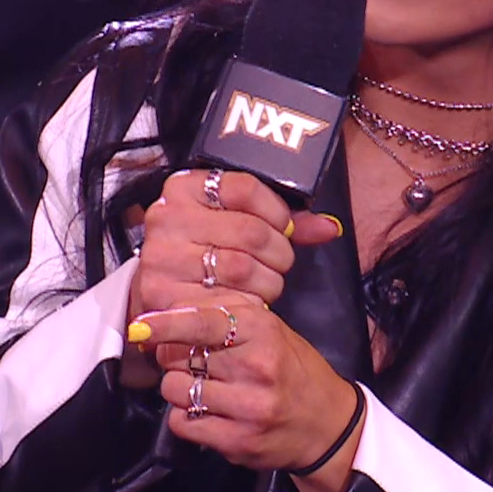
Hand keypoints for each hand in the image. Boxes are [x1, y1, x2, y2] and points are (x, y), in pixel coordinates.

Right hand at [122, 170, 340, 387]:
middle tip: (279, 262)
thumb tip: (331, 227)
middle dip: (278, 251)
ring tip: (265, 283)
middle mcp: (167, 217)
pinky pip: (224, 300)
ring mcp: (161, 256)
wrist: (163, 295)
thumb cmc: (207, 251)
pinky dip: (247, 304)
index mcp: (184, 187)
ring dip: (267, 281)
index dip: (276, 211)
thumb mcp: (237, 222)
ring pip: (241, 267)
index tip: (283, 225)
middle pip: (249, 230)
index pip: (245, 188)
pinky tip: (249, 301)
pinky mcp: (161, 293)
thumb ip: (282, 221)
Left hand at [129, 292, 364, 491]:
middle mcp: (255, 365)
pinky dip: (185, 417)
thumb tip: (167, 312)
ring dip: (179, 389)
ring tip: (204, 389)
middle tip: (193, 363)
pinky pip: (183, 423)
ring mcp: (247, 405)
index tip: (140, 325)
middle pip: (179, 356)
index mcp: (261, 329)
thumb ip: (225, 319)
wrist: (327, 424)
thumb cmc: (292, 370)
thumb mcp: (269, 330)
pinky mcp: (238, 439)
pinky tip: (207, 412)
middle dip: (175, 358)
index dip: (166, 323)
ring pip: (176, 390)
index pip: (201, 322)